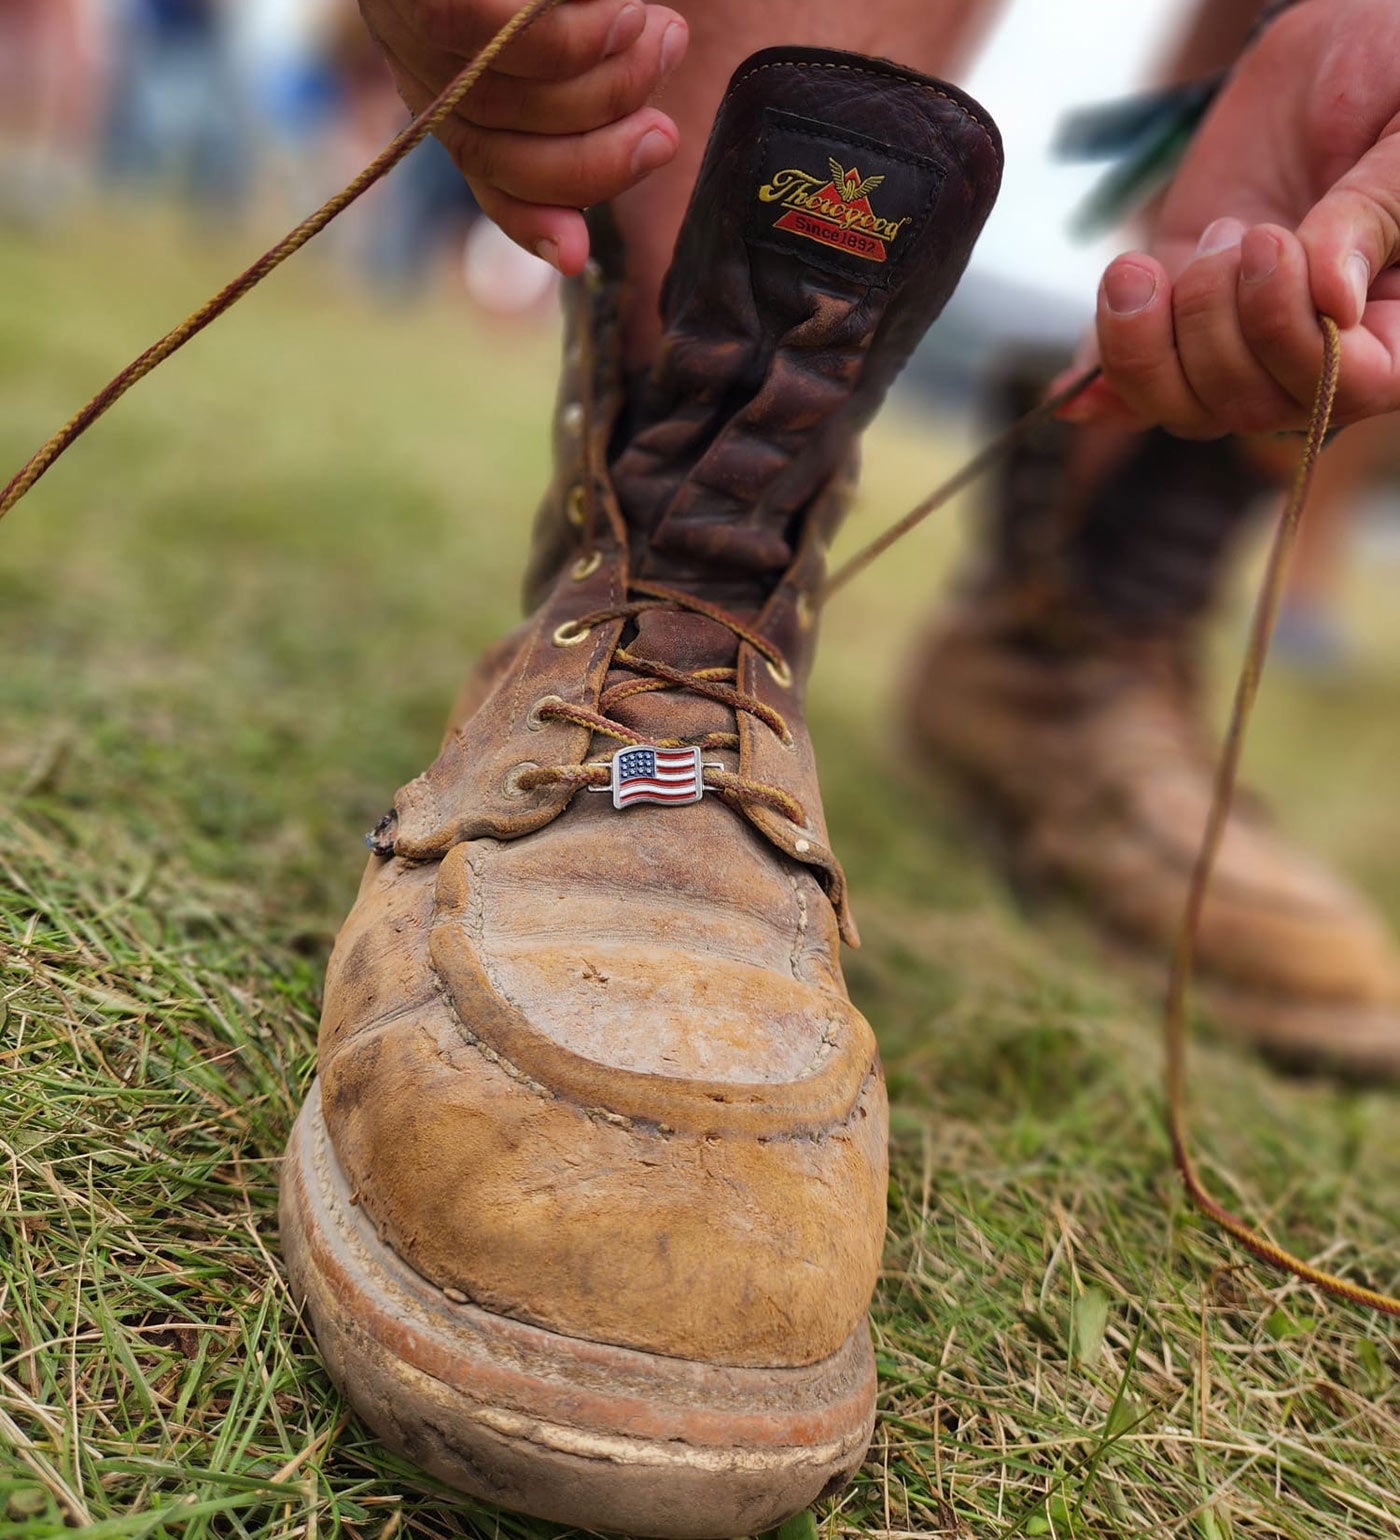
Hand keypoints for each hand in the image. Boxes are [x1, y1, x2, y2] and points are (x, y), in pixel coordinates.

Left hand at [358, 0, 687, 272]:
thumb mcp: (586, 24)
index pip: (490, 173)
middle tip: (669, 128)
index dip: (533, 221)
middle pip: (498, 151)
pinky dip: (563, 42)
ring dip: (599, 87)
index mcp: (458, 81)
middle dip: (596, 158)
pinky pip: (482, 31)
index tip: (582, 257)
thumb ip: (597, 73)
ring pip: (500, 99)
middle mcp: (423, 59)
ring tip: (661, 39)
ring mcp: (406, 14)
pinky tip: (617, 18)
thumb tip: (627, 160)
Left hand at [1062, 0, 1399, 435]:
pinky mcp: (1179, 324)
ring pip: (1185, 406)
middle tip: (1234, 231)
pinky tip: (1072, 389)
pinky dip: (1102, 387)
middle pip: (1251, 404)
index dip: (1296, 338)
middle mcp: (1320, 351)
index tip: (1271, 245)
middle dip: (1217, 320)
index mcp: (1397, 317)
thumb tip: (1331, 303)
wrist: (1324, 54)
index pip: (1350, 385)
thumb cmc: (1393, 79)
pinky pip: (1135, 393)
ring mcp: (1243, 345)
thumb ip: (1375, 213)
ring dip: (1150, 344)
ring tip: (1147, 267)